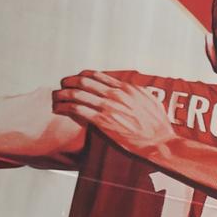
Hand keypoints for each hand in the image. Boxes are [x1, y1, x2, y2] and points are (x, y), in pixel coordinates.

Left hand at [53, 71, 175, 156]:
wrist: (159, 141)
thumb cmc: (158, 125)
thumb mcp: (151, 101)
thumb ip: (138, 92)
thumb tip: (131, 89)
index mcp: (126, 88)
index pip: (97, 75)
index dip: (82, 75)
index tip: (76, 79)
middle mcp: (116, 94)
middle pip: (84, 81)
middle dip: (69, 81)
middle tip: (62, 85)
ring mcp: (108, 107)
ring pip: (77, 94)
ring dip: (63, 94)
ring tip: (57, 97)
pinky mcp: (103, 121)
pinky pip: (78, 110)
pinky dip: (65, 107)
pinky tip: (59, 109)